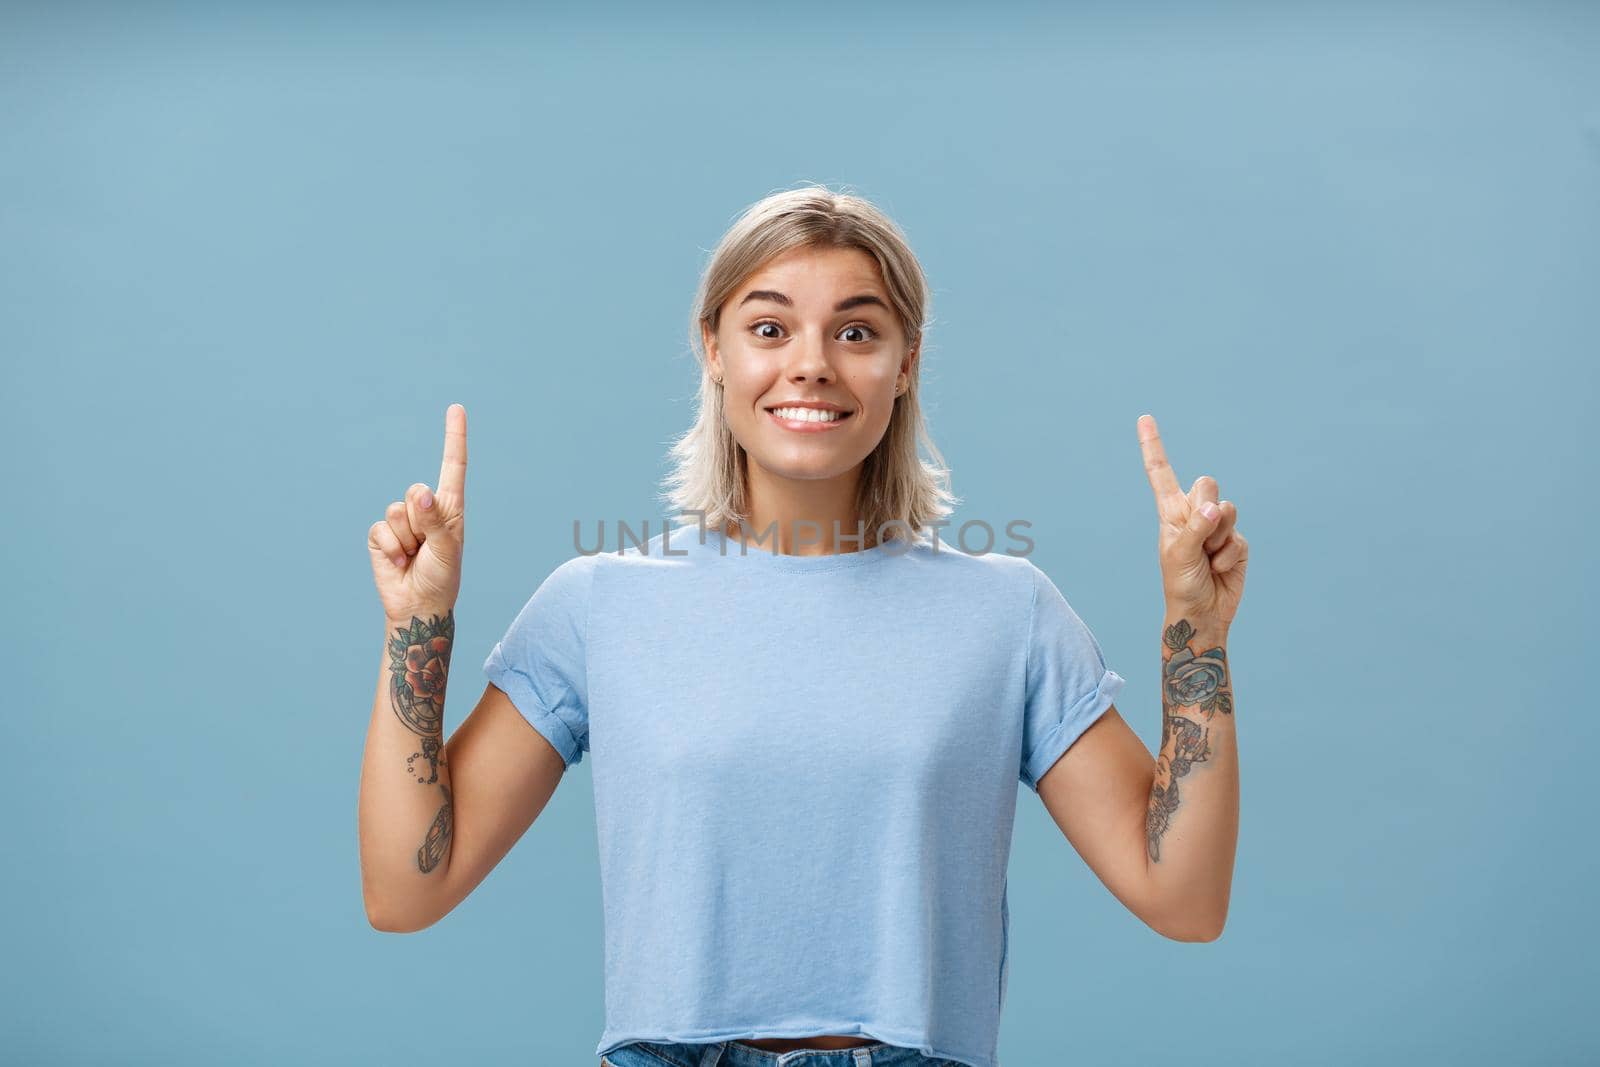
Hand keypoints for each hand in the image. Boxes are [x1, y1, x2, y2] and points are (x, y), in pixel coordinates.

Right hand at [367, 404, 467, 621]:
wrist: (418, 606)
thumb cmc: (442, 577)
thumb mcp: (448, 549)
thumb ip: (436, 520)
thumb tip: (420, 494)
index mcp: (450, 507)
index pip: (453, 466)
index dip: (453, 437)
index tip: (456, 408)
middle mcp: (426, 509)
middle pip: (416, 491)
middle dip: (422, 520)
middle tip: (428, 547)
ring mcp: (401, 522)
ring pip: (397, 511)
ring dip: (408, 538)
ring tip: (415, 556)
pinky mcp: (381, 536)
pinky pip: (381, 529)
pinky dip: (391, 549)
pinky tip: (400, 561)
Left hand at [1137, 413, 1247, 627]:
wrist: (1202, 614)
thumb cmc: (1181, 585)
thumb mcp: (1179, 556)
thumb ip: (1195, 528)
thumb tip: (1215, 507)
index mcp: (1171, 513)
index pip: (1161, 474)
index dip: (1153, 446)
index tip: (1144, 417)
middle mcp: (1194, 514)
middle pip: (1207, 484)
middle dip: (1205, 508)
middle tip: (1199, 537)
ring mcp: (1218, 527)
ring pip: (1229, 509)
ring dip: (1218, 537)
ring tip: (1207, 558)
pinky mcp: (1237, 543)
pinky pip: (1240, 537)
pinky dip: (1230, 555)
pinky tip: (1219, 569)